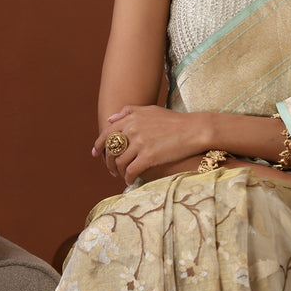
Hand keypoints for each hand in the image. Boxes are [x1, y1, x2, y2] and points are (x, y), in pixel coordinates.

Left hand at [93, 106, 210, 185]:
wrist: (194, 130)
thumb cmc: (175, 120)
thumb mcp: (150, 110)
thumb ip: (129, 111)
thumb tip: (110, 119)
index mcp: (131, 118)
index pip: (107, 133)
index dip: (98, 144)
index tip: (96, 154)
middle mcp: (132, 130)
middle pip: (111, 149)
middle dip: (108, 162)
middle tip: (111, 169)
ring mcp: (140, 144)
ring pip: (119, 162)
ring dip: (118, 171)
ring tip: (122, 176)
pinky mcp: (148, 157)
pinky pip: (131, 171)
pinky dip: (128, 177)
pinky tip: (131, 180)